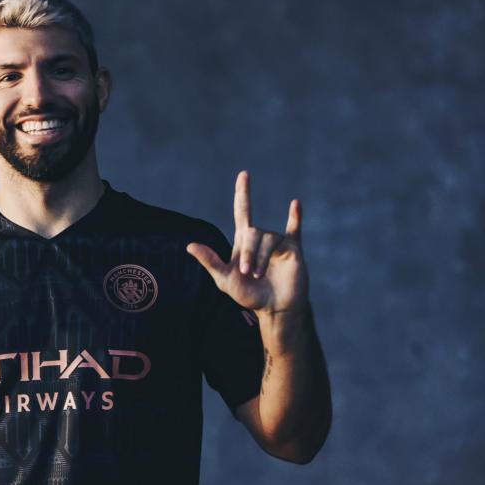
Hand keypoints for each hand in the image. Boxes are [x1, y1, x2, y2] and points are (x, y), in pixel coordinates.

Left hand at [186, 170, 308, 315]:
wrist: (275, 309)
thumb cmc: (250, 296)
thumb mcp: (225, 280)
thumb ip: (210, 261)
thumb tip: (189, 245)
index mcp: (243, 242)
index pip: (243, 211)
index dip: (243, 193)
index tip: (244, 175)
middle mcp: (261, 239)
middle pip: (252, 231)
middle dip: (248, 252)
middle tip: (248, 273)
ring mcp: (278, 243)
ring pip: (268, 238)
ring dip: (261, 257)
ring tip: (259, 275)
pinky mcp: (293, 250)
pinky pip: (295, 230)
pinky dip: (295, 217)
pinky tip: (295, 203)